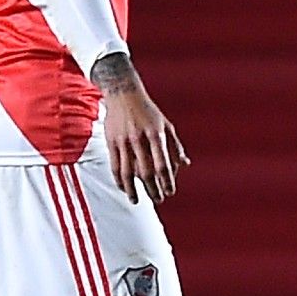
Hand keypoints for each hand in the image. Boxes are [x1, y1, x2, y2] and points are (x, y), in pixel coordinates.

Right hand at [102, 86, 189, 203]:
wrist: (123, 93)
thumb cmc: (148, 111)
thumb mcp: (166, 124)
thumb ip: (175, 146)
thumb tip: (185, 164)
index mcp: (156, 134)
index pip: (163, 163)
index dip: (167, 180)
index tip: (171, 192)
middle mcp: (139, 138)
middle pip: (146, 171)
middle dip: (153, 189)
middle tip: (159, 200)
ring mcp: (123, 141)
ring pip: (127, 172)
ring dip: (133, 189)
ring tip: (138, 201)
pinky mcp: (111, 142)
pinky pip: (115, 166)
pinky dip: (119, 180)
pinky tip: (125, 189)